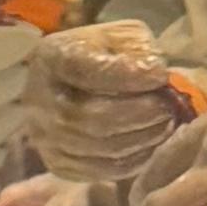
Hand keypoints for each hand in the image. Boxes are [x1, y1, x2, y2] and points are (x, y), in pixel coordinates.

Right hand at [19, 14, 197, 182]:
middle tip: (169, 107)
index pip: (83, 69)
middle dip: (139, 113)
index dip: (126, 75)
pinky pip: (100, 169)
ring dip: (140, 137)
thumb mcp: (118, 36)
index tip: (161, 75)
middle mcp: (37, 99)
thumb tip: (154, 74)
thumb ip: (135, 49)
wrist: (72, 83)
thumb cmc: (102, 55)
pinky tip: (152, 143)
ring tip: (166, 124)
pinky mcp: (58, 163)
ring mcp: (44, 136)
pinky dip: (133, 159)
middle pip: (90, 116)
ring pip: (97, 147)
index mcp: (49, 57)